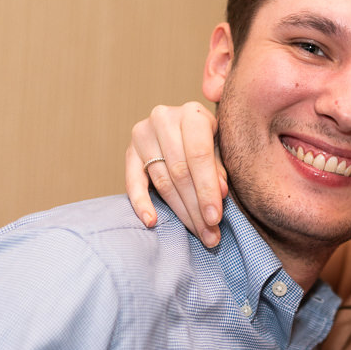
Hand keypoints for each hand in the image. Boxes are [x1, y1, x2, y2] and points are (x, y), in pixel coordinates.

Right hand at [125, 102, 225, 246]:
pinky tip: (151, 222)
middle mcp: (163, 118)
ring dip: (180, 212)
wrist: (185, 128)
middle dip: (196, 207)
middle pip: (180, 172)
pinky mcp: (129, 152)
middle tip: (210, 235)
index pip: (198, 155)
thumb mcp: (220, 148)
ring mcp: (143, 134)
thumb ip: (220, 168)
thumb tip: (220, 192)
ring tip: (198, 234)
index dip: (207, 189)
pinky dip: (141, 204)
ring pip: (162, 181)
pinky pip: (133, 182)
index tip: (215, 218)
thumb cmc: (209, 141)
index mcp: (191, 114)